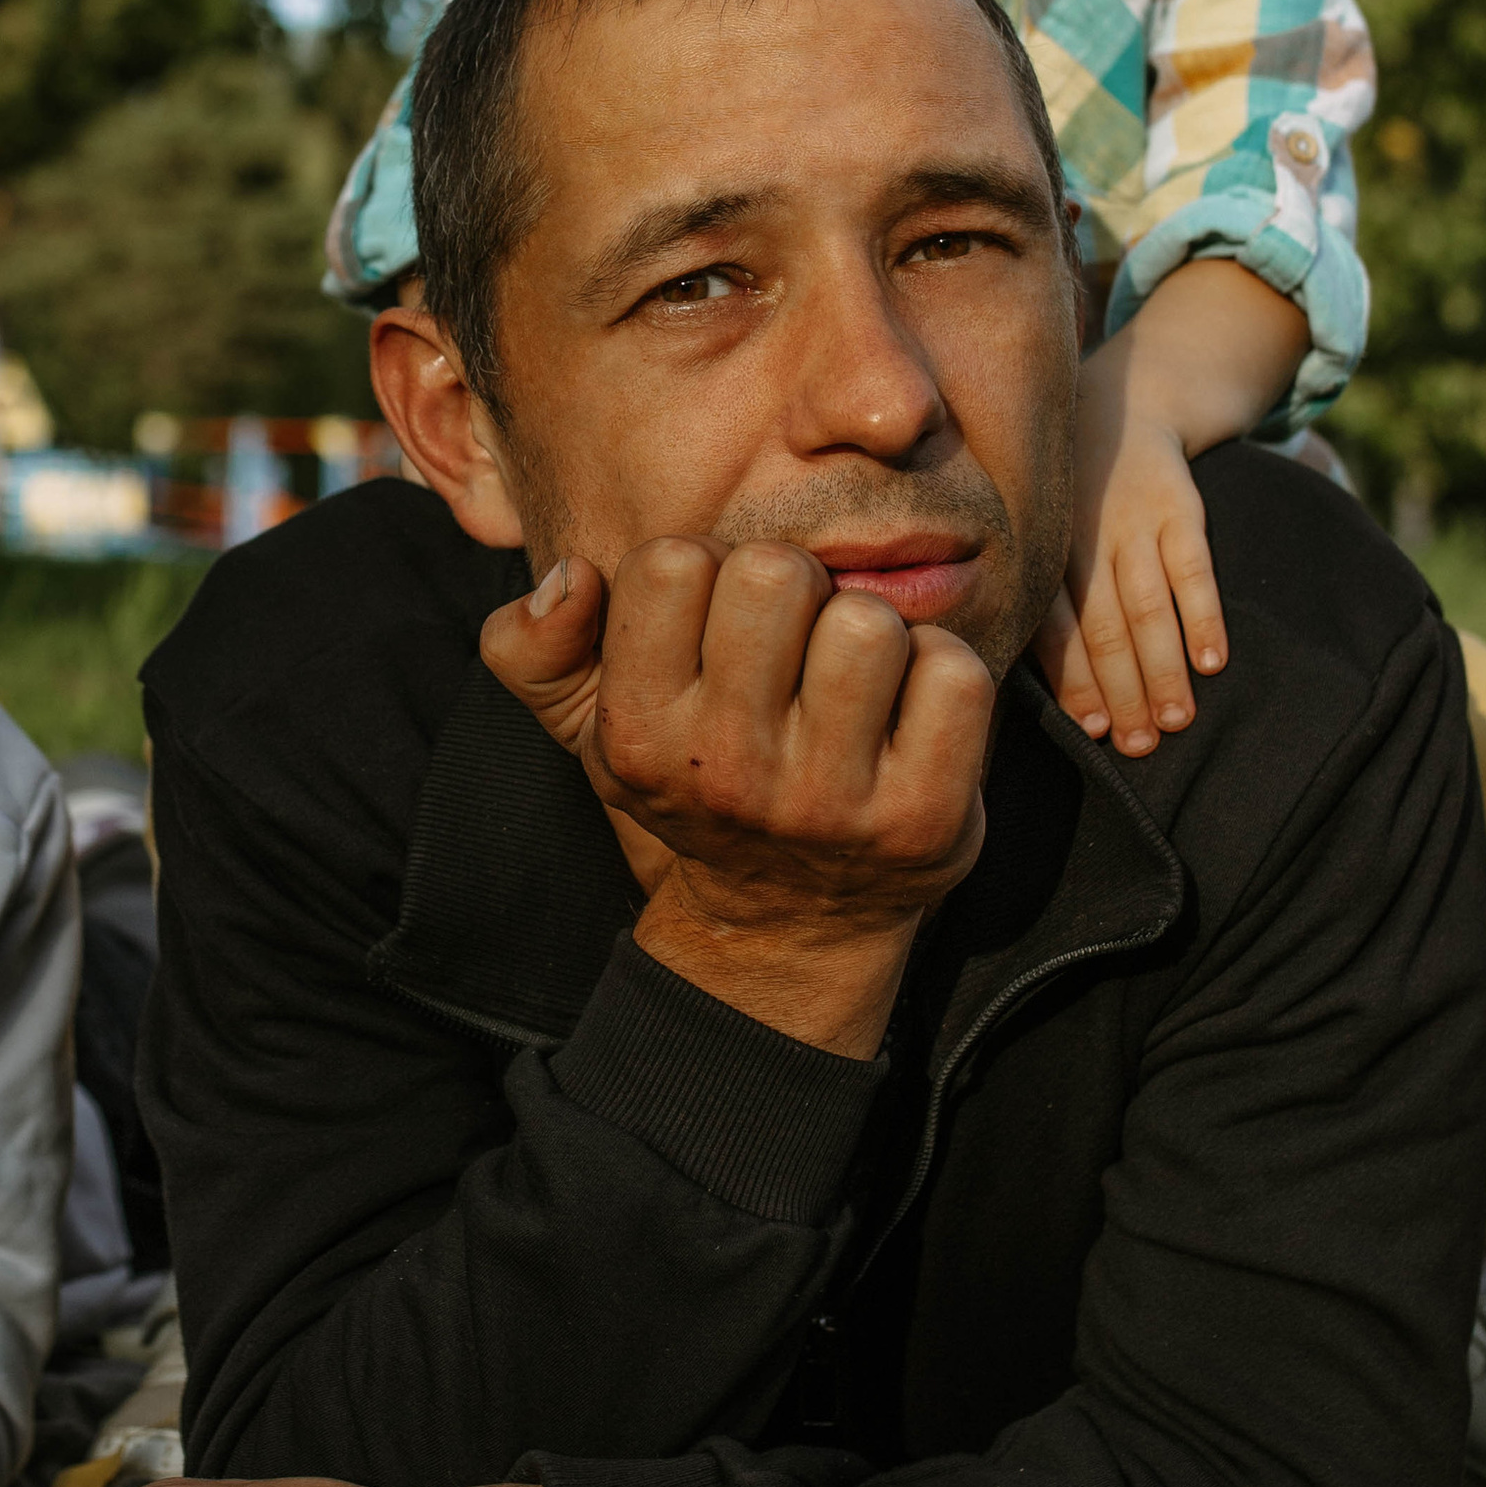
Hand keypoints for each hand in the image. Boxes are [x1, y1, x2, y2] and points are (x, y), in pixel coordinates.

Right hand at [481, 537, 991, 1056]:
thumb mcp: (587, 725)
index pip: (673, 563)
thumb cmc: (693, 785)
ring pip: (868, 622)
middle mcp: (725, 772)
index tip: (718, 624)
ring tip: (852, 682)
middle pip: (777, 574)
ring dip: (871, 632)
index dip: (707, 571)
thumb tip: (570, 576)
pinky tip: (910, 714)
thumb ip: (531, 646)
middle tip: (796, 642)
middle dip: (795, 587)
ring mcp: (827, 803)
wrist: (789, 923)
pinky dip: (943, 674)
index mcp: (638, 733)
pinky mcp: (921, 820)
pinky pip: (953, 674)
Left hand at [1036, 263, 1305, 752]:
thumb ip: (1043, 599)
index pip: (1058, 628)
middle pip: (1103, 626)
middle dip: (1120, 690)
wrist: (1121, 402)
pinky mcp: (1181, 507)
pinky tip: (1212, 662)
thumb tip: (1044, 692)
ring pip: (1147, 604)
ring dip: (1162, 667)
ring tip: (1174, 721)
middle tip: (1136, 746)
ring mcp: (1133, 523)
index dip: (1074, 681)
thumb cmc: (1072, 501)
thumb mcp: (1041, 532)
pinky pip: (1194, 566)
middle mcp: (1084, 540)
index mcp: (1044, 554)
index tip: (1091, 730)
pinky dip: (1204, 614)